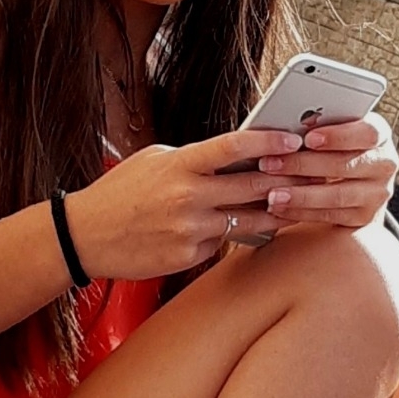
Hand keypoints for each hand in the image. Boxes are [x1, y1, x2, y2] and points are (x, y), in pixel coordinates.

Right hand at [64, 129, 303, 280]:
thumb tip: (233, 156)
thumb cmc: (119, 192)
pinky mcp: (189, 256)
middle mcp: (188, 197)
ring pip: (248, 221)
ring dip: (275, 213)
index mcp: (179, 165)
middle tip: (313, 175)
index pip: (233, 148)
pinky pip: (223, 243)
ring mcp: (190, 229)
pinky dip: (232, 235)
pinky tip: (242, 228)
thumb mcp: (153, 160)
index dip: (267, 143)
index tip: (292, 140)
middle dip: (287, 180)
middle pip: (252, 186)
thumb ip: (193, 158)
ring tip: (296, 205)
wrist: (85, 235)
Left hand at [260, 112, 398, 228]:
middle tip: (270, 163)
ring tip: (272, 194)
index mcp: (379, 134)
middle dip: (304, 164)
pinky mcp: (364, 216)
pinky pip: (330, 214)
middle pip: (346, 164)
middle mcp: (384, 163)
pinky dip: (301, 211)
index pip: (367, 133)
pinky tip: (279, 207)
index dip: (338, 136)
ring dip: (300, 194)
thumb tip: (288, 121)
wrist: (346, 180)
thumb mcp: (329, 129)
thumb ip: (316, 124)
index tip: (308, 138)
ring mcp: (377, 193)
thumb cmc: (330, 145)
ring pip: (337, 195)